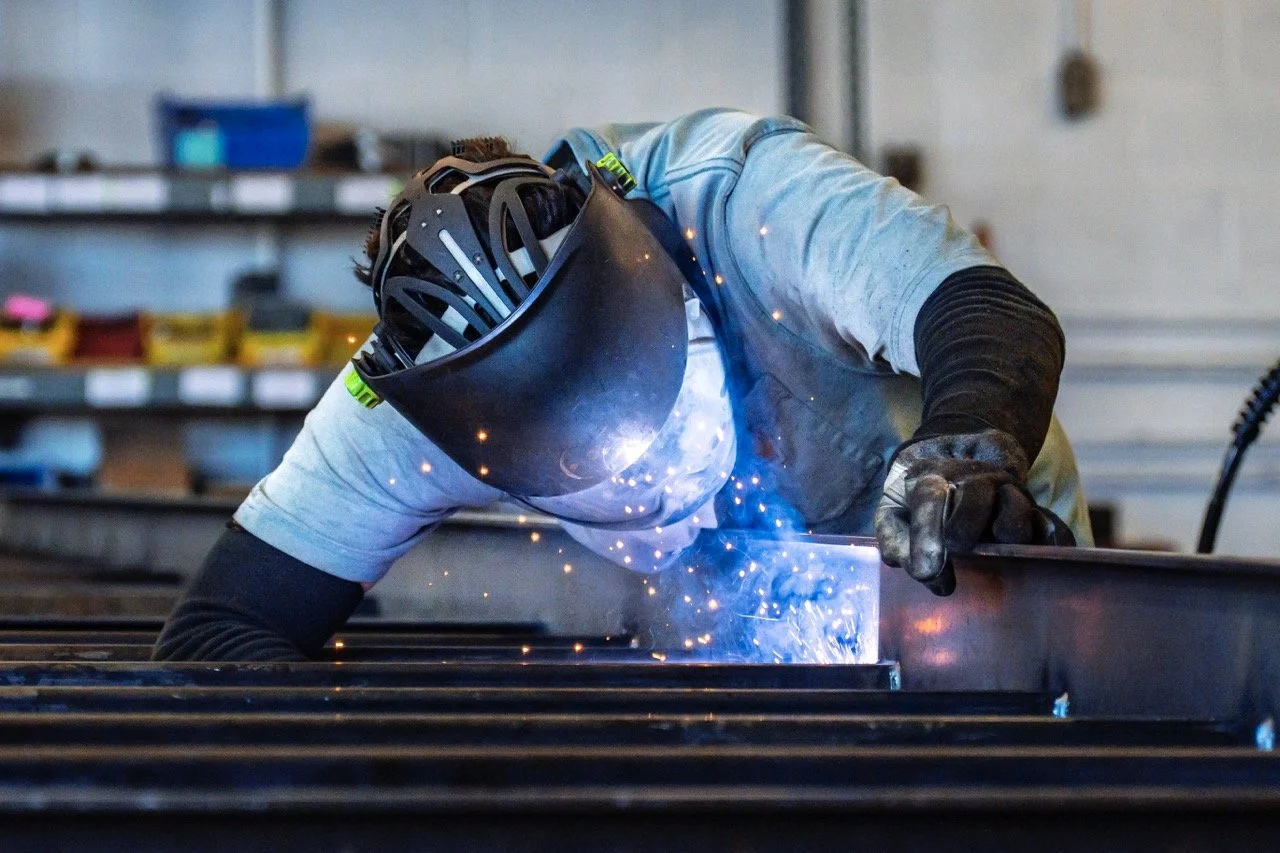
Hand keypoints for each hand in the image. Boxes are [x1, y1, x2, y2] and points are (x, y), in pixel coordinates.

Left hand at [874, 429, 1073, 595]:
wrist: (956, 459)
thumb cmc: (916, 498)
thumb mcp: (893, 510)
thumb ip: (892, 537)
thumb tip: (908, 564)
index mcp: (933, 476)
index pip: (930, 497)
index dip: (926, 535)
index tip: (926, 572)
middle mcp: (974, 479)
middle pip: (978, 494)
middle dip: (966, 525)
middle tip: (958, 549)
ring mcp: (1007, 492)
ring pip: (1016, 508)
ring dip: (1007, 533)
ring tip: (997, 550)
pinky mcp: (1033, 510)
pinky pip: (1051, 526)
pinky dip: (1052, 544)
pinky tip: (1047, 561)